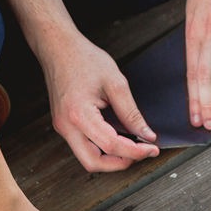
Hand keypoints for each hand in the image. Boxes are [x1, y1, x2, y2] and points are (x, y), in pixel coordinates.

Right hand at [39, 26, 160, 172]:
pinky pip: (83, 146)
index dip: (135, 151)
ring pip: (87, 158)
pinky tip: (117, 138)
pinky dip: (101, 148)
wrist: (58, 48)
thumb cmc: (83, 59)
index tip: (152, 149)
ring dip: (111, 158)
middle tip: (142, 153)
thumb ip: (131, 113)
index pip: (111, 145)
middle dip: (121, 163)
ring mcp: (63, 127)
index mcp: (79, 114)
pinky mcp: (63, 125)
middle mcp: (67, 126)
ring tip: (132, 147)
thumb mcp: (115, 83)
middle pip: (94, 163)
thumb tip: (146, 135)